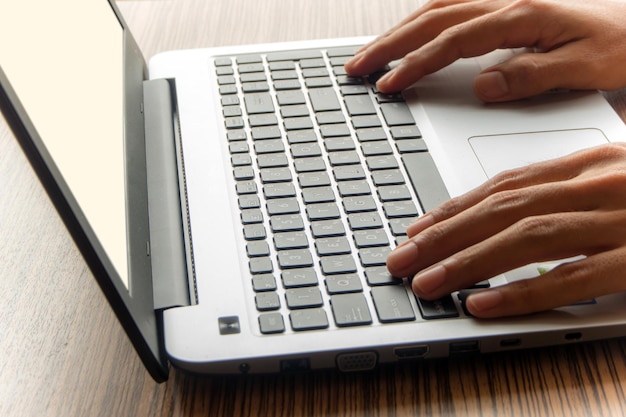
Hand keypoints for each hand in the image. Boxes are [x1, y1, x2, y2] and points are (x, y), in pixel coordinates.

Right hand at [345, 0, 625, 101]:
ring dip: (402, 29)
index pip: (453, 41)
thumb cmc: (624, 43)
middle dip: (390, 43)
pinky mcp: (509, 4)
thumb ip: (531, 75)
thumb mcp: (587, 67)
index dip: (416, 63)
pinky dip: (426, 18)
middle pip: (433, 17)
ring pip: (439, 7)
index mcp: (524, 14)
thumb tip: (482, 86)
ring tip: (374, 52)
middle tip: (357, 66)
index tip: (388, 84)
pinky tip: (414, 31)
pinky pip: (455, 5)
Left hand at [386, 143, 625, 317]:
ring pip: (527, 237)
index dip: (455, 208)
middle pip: (504, 208)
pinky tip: (481, 303)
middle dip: (444, 235)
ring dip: (467, 262)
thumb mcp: (621, 182)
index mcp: (593, 164)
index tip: (417, 228)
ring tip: (425, 283)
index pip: (508, 185)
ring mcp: (622, 219)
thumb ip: (571, 195)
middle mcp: (600, 184)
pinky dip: (521, 292)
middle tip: (402, 258)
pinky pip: (573, 278)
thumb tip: (510, 217)